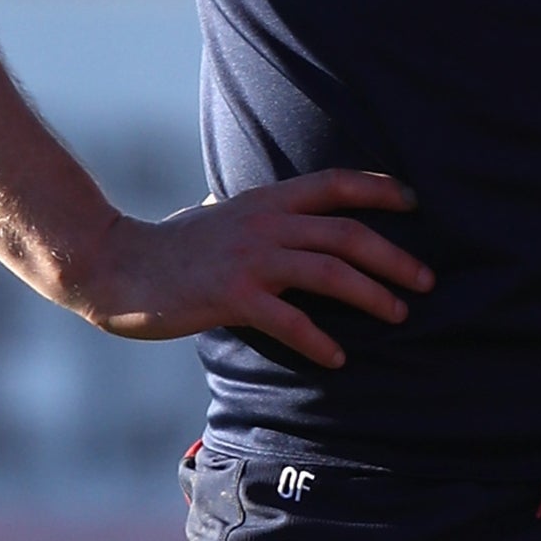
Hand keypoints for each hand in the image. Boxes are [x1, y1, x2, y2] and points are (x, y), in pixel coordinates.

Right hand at [65, 170, 431, 368]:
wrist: (113, 265)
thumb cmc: (169, 246)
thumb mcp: (218, 216)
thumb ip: (252, 215)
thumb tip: (272, 216)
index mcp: (266, 200)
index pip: (336, 183)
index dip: (380, 188)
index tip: (415, 201)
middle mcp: (266, 223)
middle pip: (348, 233)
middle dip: (395, 257)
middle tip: (427, 280)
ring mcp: (250, 259)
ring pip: (330, 272)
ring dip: (373, 295)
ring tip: (400, 314)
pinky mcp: (231, 296)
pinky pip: (290, 319)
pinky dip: (319, 339)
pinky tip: (338, 357)